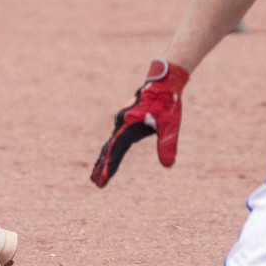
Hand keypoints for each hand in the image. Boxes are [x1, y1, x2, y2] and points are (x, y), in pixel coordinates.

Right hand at [91, 60, 188, 187]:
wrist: (164, 82)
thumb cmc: (167, 102)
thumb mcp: (170, 124)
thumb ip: (167, 144)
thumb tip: (168, 166)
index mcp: (128, 124)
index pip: (116, 150)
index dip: (109, 167)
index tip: (102, 181)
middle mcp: (121, 122)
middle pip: (108, 148)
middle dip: (102, 166)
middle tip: (95, 183)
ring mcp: (123, 121)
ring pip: (110, 144)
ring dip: (105, 159)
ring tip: (97, 174)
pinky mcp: (127, 120)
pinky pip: (116, 139)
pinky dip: (111, 151)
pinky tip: (111, 157)